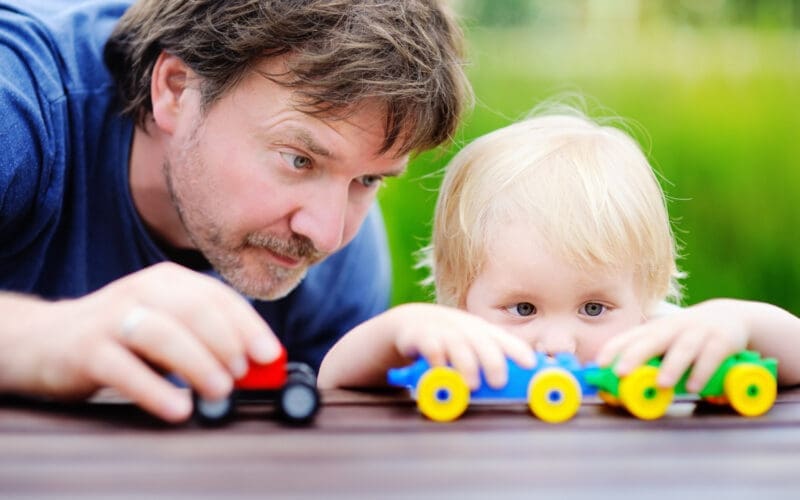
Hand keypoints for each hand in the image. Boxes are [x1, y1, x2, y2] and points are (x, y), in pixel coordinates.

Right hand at [0, 262, 280, 421]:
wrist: (46, 339)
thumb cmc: (123, 336)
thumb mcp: (168, 327)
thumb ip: (208, 339)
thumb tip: (259, 365)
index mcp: (168, 281)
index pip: (218, 296)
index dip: (249, 326)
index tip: (269, 355)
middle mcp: (141, 291)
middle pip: (195, 310)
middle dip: (226, 343)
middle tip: (242, 375)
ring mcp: (111, 318)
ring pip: (162, 334)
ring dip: (198, 362)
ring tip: (221, 390)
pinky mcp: (85, 350)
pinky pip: (124, 369)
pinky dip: (155, 390)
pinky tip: (178, 408)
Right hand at [390, 303, 535, 388]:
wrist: (411, 323)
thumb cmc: (449, 340)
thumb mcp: (472, 346)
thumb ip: (490, 362)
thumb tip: (519, 389)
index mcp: (482, 332)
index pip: (504, 340)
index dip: (518, 351)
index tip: (530, 365)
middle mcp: (464, 329)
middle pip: (482, 342)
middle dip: (493, 362)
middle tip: (499, 383)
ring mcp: (442, 331)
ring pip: (457, 344)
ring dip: (466, 364)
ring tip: (472, 385)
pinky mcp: (421, 336)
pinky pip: (430, 346)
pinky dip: (437, 359)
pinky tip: (441, 372)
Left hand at [596, 299, 748, 391]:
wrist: (732, 317)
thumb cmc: (689, 336)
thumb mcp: (666, 342)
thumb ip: (648, 359)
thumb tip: (621, 384)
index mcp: (656, 330)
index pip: (629, 337)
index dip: (613, 349)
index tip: (598, 365)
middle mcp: (674, 329)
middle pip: (651, 340)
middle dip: (635, 356)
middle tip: (620, 373)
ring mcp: (698, 333)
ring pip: (683, 349)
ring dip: (671, 366)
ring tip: (661, 384)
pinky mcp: (722, 340)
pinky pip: (712, 356)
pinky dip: (702, 372)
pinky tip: (694, 387)